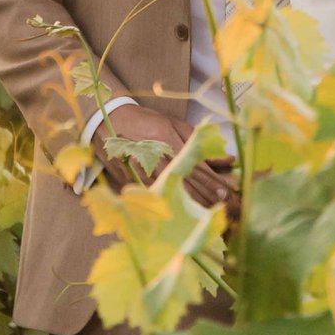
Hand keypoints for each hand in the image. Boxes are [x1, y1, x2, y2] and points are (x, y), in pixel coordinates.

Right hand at [93, 105, 238, 210]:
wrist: (107, 121)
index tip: (227, 192)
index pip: (194, 166)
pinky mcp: (132, 182)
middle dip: (207, 196)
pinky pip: (156, 196)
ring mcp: (142, 171)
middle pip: (186, 182)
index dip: (212, 181)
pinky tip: (183, 214)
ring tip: (210, 213)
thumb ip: (197, 141)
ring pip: (172, 192)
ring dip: (192, 204)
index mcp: (166, 139)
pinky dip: (171, 205)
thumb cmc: (144, 121)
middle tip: (224, 207)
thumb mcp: (173, 124)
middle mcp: (155, 157)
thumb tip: (225, 158)